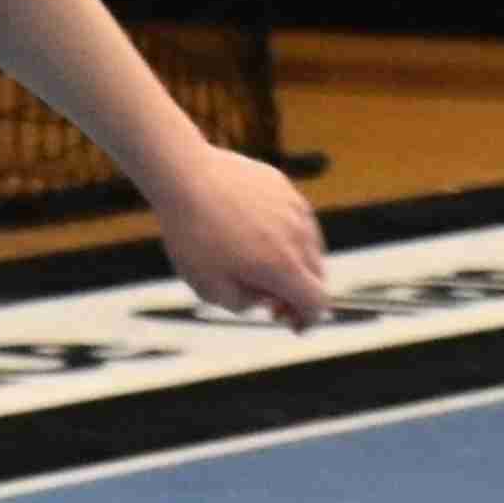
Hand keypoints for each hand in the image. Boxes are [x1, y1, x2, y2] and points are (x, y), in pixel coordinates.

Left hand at [154, 150, 334, 324]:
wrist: (185, 176)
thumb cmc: (193, 236)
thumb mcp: (210, 288)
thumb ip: (245, 303)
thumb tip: (266, 300)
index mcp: (283, 267)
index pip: (317, 302)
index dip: (308, 320)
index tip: (293, 326)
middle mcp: (298, 237)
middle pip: (316, 275)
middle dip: (298, 294)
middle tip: (269, 302)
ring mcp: (294, 209)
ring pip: (309, 246)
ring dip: (293, 264)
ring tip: (260, 268)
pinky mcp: (284, 188)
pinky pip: (295, 220)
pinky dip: (285, 236)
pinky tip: (254, 237)